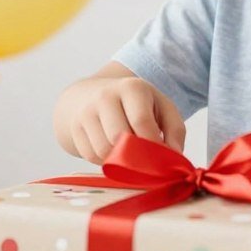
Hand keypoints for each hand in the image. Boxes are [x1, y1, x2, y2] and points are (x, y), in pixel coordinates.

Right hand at [63, 76, 185, 164]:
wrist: (91, 94)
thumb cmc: (133, 104)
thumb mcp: (160, 107)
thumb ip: (175, 130)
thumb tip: (175, 156)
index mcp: (132, 88)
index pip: (141, 122)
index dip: (153, 146)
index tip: (162, 160)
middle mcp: (106, 96)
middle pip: (119, 137)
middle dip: (135, 155)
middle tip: (145, 162)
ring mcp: (87, 112)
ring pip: (104, 150)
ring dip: (119, 160)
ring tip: (129, 153)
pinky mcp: (75, 128)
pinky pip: (91, 156)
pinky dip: (105, 161)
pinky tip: (113, 151)